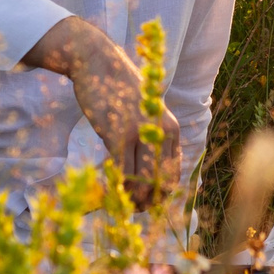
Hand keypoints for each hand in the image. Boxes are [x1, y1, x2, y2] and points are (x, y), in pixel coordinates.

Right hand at [26, 16, 181, 198]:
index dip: (161, 195)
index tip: (148, 203)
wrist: (100, 64)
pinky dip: (115, 185)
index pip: (173, 174)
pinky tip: (109, 188)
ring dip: (130, 198)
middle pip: (158, 182)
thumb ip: (151, 138)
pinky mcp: (118, 135)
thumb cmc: (121, 90)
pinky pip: (120, 171)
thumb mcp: (147, 113)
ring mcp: (140, 135)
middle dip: (147, 201)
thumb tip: (147, 170)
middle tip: (133, 209)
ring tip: (121, 202)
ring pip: (140, 181)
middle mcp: (160, 133)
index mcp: (170, 130)